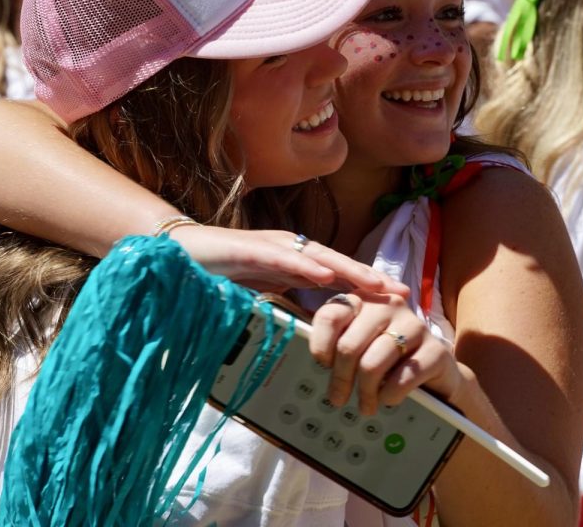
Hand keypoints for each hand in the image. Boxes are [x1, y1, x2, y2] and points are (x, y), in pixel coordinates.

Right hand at [169, 225, 408, 296]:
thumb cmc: (220, 273)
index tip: (396, 299)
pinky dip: (308, 267)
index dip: (367, 285)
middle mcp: (289, 251)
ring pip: (320, 259)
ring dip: (350, 271)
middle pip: (338, 264)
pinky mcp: (252, 251)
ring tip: (377, 285)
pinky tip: (328, 276)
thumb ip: (286, 305)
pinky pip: (285, 259)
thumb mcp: (261, 293)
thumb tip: (311, 333)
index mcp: (294, 263)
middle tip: (402, 292)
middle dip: (371, 279)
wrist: (179, 254)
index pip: (337, 274)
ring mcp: (272, 248)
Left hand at [307, 292, 466, 415]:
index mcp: (365, 299)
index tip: (323, 366)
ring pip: (372, 364)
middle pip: (349, 345)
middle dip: (340, 378)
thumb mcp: (360, 347)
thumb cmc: (390, 361)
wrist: (438, 374)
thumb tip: (308, 365)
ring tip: (364, 406)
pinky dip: (389, 395)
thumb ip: (336, 346)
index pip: (330, 315)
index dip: (320, 346)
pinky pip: (402, 377)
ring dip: (364, 392)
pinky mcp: (436, 350)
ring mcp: (415, 326)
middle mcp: (389, 305)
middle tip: (338, 398)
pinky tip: (388, 399)